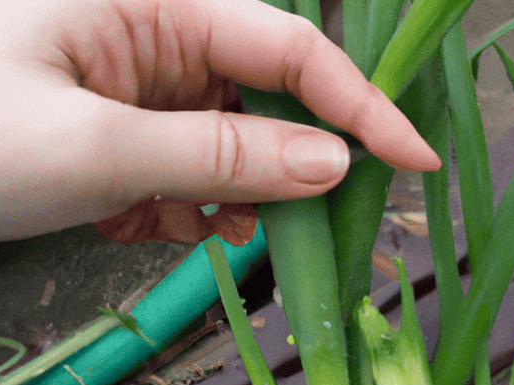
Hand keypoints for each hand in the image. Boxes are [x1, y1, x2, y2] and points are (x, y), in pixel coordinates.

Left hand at [0, 0, 439, 243]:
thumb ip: (221, 155)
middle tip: (310, 226)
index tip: (418, 160)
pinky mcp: (121, 127)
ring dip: (235, 196)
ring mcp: (137, 82)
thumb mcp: (95, 149)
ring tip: (197, 232)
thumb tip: (332, 166)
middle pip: (270, 97)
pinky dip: (189, 207)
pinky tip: (156, 228)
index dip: (362, 106)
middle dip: (293, 165)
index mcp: (153, 2)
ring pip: (235, 142)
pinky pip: (191, 166)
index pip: (290, 47)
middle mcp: (155, 33)